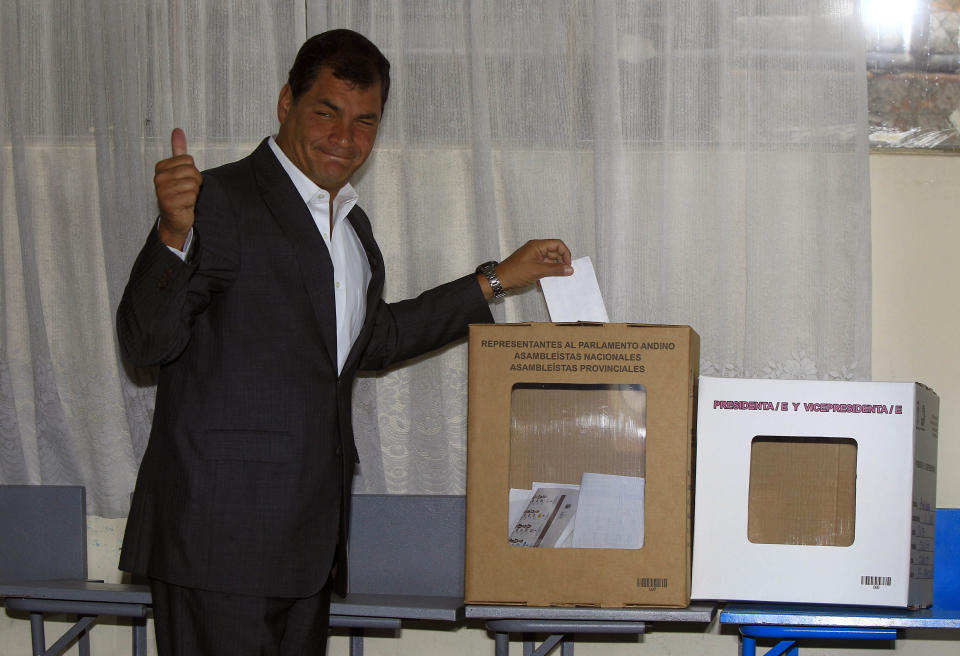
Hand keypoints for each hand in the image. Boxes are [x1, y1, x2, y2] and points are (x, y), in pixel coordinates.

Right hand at [154, 128, 201, 249]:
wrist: (175, 218)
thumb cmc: (179, 193)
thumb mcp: (178, 170)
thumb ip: (178, 150)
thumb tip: (178, 130)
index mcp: (161, 167)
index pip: (188, 160)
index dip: (192, 172)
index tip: (184, 181)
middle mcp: (159, 178)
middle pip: (192, 171)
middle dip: (195, 182)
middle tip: (186, 191)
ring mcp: (162, 190)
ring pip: (193, 184)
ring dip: (194, 193)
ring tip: (185, 198)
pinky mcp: (168, 203)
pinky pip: (191, 196)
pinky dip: (192, 202)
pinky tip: (184, 206)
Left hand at [479, 239, 572, 298]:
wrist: (500, 280)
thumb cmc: (515, 272)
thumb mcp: (538, 271)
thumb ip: (555, 269)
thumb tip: (569, 269)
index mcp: (537, 245)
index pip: (557, 244)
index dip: (565, 254)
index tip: (568, 266)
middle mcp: (536, 249)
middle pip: (555, 253)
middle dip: (560, 263)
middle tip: (564, 274)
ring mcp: (533, 257)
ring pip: (549, 261)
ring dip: (553, 270)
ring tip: (555, 280)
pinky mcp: (531, 265)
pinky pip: (543, 267)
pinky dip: (546, 274)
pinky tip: (543, 282)